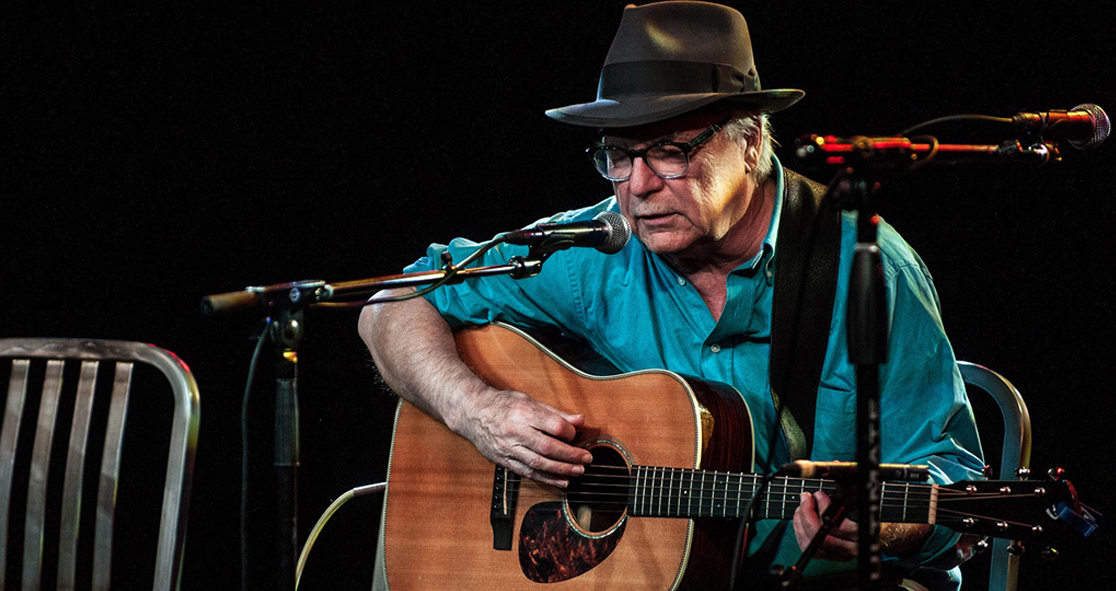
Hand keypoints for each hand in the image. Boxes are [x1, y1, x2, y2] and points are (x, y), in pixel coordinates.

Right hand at [449, 385, 592, 487]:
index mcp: (523, 412)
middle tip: (586, 459)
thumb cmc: (502, 404)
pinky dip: (546, 479)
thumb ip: (555, 413)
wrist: (472, 413)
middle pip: (548, 447)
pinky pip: (527, 473)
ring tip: (578, 471)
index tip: (576, 434)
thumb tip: (580, 420)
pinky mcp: (504, 460)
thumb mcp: (529, 400)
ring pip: (538, 463)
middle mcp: (514, 431)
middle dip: (570, 455)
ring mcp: (508, 448)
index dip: (569, 432)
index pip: (553, 426)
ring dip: (561, 470)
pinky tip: (561, 481)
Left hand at [792, 491, 857, 560]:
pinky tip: (800, 519)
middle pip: (822, 537)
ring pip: (811, 543)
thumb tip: (818, 496)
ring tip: (801, 507)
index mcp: (861, 533)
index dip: (824, 509)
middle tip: (805, 498)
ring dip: (800, 522)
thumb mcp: (859, 503)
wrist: (875, 531)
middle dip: (807, 515)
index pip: (838, 526)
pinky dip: (799, 531)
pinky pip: (806, 546)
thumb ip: (842, 501)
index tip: (818, 495)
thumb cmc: (864, 513)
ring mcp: (839, 554)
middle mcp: (851, 547)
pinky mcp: (829, 555)